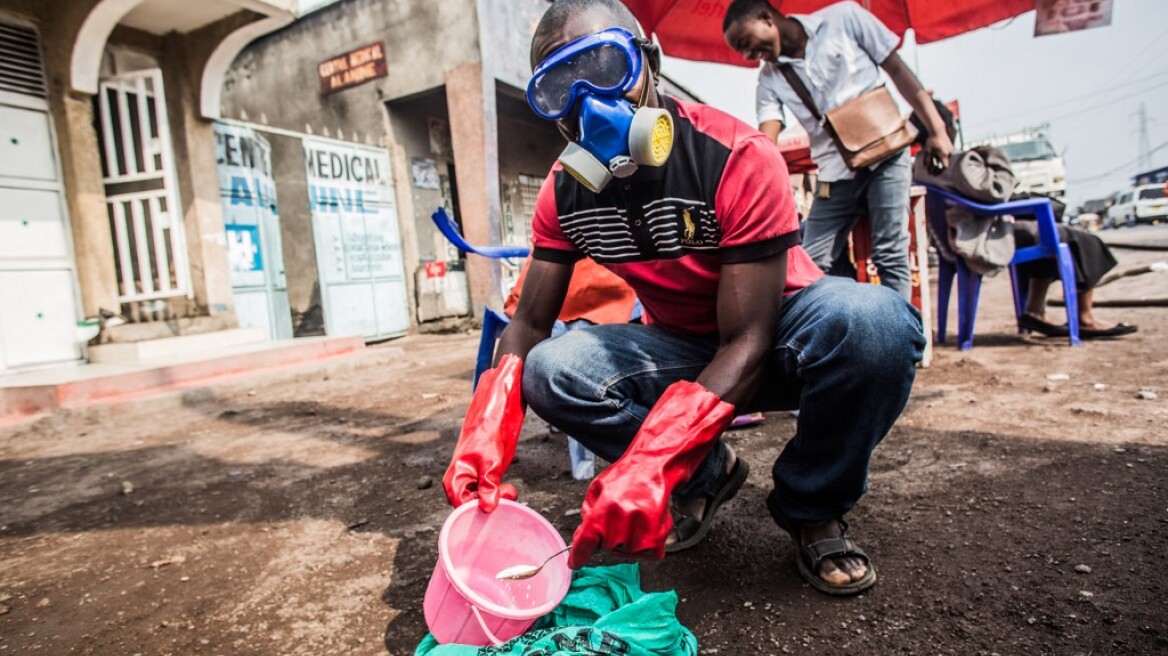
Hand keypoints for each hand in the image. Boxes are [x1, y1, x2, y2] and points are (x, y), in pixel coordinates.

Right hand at [442, 355, 524, 512]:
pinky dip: (495, 490)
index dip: (479, 507)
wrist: (496, 410)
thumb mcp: (492, 461)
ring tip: (510, 488)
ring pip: (479, 496)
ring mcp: (470, 474)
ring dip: (494, 496)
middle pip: (470, 503)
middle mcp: (459, 478)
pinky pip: (485, 488)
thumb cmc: (489, 433)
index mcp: (455, 477)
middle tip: (509, 491)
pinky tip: (507, 485)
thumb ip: (489, 485)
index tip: (499, 498)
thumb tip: (488, 508)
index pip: (461, 505)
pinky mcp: (480, 469)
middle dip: (488, 502)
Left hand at [569, 457, 672, 566]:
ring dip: (627, 541)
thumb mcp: (596, 490)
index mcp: (603, 512)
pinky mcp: (656, 541)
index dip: (578, 557)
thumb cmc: (624, 478)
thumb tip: (580, 538)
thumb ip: (587, 515)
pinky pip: (644, 555)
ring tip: (635, 517)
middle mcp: (621, 525)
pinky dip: (644, 544)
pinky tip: (646, 525)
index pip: (585, 544)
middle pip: (606, 548)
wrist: (653, 468)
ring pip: (625, 552)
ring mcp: (640, 535)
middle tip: (620, 517)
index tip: (574, 563)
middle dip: (609, 537)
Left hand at [925, 133, 953, 173]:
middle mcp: (949, 153)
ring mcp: (950, 150)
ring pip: (945, 160)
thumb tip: (927, 170)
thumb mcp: (928, 152)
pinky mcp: (950, 147)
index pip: (944, 167)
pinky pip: (946, 155)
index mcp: (944, 155)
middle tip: (932, 172)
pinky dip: (941, 158)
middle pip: (945, 164)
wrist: (938, 131)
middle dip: (939, 169)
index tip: (933, 174)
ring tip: (933, 165)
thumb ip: (928, 161)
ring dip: (940, 163)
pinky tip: (935, 158)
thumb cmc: (931, 141)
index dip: (939, 172)